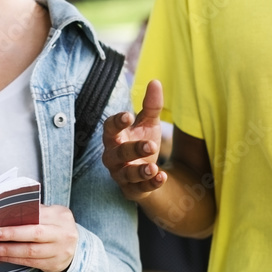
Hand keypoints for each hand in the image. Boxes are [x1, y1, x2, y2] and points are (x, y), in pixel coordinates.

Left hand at [0, 205, 78, 271]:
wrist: (75, 246)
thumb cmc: (56, 227)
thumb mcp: (52, 214)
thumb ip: (36, 212)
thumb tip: (8, 213)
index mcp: (61, 217)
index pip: (38, 216)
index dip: (19, 219)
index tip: (1, 222)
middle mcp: (63, 234)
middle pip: (35, 234)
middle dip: (12, 235)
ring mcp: (60, 251)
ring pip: (31, 252)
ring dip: (8, 251)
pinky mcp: (54, 264)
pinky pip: (31, 263)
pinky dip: (14, 259)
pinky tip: (2, 256)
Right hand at [102, 79, 166, 200]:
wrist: (146, 172)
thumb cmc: (142, 142)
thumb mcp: (148, 124)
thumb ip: (151, 105)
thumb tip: (155, 81)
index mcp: (114, 137)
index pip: (109, 129)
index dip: (116, 123)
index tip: (128, 116)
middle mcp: (113, 156)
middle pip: (117, 153)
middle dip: (133, 149)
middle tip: (151, 145)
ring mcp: (121, 175)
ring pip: (125, 174)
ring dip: (139, 171)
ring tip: (153, 168)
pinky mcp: (132, 190)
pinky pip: (139, 188)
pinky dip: (151, 184)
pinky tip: (162, 177)